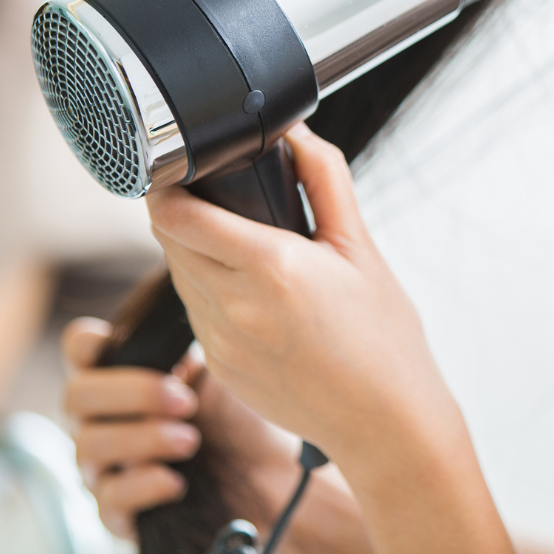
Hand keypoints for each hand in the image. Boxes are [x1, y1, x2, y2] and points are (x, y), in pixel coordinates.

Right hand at [61, 318, 298, 539]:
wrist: (270, 474)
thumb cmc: (240, 414)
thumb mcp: (223, 369)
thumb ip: (190, 344)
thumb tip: (189, 301)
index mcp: (121, 373)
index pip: (78, 347)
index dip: (87, 342)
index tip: (116, 343)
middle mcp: (101, 416)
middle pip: (76, 395)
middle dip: (131, 393)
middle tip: (185, 399)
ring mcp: (104, 464)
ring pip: (89, 446)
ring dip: (143, 438)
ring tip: (191, 439)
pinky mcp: (119, 509)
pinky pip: (109, 498)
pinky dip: (143, 485)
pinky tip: (177, 481)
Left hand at [148, 123, 513, 553]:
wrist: (386, 421)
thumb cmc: (383, 336)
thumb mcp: (362, 247)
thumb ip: (325, 181)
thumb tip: (296, 132)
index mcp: (272, 267)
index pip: (178, 216)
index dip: (167, 186)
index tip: (179, 169)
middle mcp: (235, 306)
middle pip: (168, 241)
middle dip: (182, 212)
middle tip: (214, 196)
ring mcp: (221, 343)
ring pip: (179, 277)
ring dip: (193, 252)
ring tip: (237, 242)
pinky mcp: (218, 368)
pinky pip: (195, 313)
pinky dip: (210, 291)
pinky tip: (251, 291)